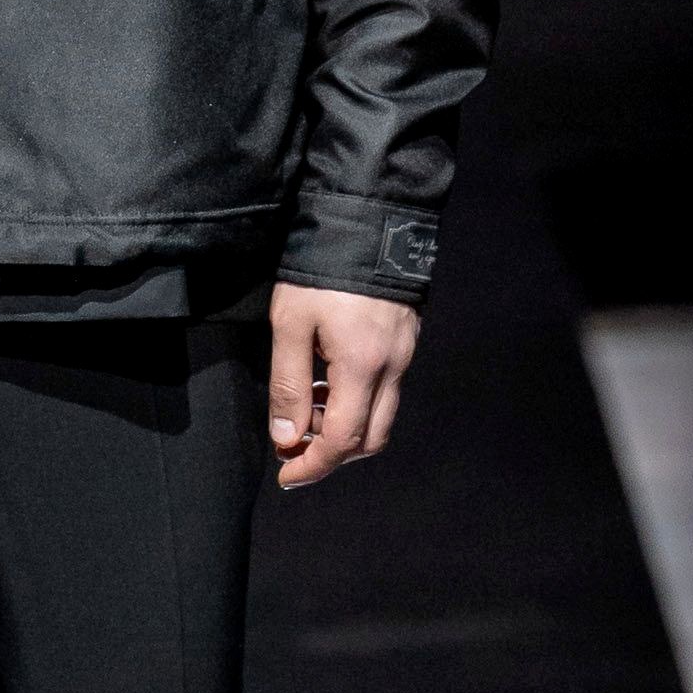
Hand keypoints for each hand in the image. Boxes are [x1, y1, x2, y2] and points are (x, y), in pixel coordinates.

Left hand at [267, 287, 419, 492]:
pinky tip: (327, 385)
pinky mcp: (405, 340)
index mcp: (363, 367)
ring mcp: (405, 354)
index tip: (287, 473)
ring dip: (344, 428)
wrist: (368, 219)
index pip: (343, 440)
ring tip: (306, 413)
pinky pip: (385, 389)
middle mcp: (393, 367)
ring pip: (381, 415)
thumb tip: (287, 437)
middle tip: (295, 450)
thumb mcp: (291, 324)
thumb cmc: (322, 270)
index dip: (313, 464)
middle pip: (371, 438)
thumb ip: (289, 385)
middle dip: (332, 454)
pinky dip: (356, 402)